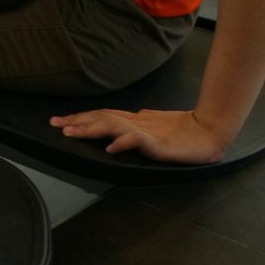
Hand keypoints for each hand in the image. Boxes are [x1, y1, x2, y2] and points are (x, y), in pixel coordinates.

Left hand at [50, 109, 230, 163]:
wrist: (210, 133)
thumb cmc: (185, 132)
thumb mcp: (154, 130)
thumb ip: (136, 128)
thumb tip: (118, 132)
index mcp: (134, 121)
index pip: (101, 116)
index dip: (80, 118)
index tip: (58, 122)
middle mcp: (136, 122)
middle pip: (101, 118)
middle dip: (76, 121)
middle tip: (54, 124)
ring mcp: (147, 132)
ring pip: (114, 126)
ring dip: (92, 129)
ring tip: (72, 133)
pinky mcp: (159, 143)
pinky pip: (138, 141)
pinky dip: (124, 142)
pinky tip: (112, 148)